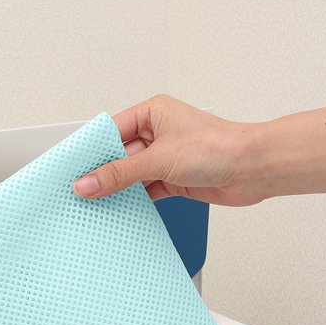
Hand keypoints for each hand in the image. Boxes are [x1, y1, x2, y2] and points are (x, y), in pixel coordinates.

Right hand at [73, 96, 267, 205]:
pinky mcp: (175, 179)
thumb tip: (88, 183)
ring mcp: (166, 158)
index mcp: (152, 113)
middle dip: (102, 175)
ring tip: (95, 205)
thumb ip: (120, 174)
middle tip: (79, 192)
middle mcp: (158, 133)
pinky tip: (120, 211)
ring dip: (118, 190)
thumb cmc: (219, 147)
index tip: (72, 169)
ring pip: (131, 176)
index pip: (110, 132)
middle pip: (119, 156)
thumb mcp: (159, 159)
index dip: (90, 152)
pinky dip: (134, 202)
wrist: (254, 169)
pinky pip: (145, 191)